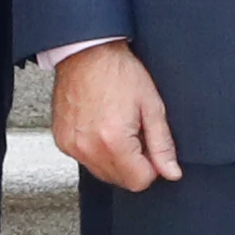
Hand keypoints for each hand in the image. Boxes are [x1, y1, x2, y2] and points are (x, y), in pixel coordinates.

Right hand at [54, 44, 181, 191]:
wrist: (87, 52)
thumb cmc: (118, 72)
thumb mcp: (152, 106)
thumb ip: (163, 144)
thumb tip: (172, 172)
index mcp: (113, 142)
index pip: (139, 182)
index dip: (151, 167)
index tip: (150, 146)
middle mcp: (88, 148)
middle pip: (120, 180)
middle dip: (133, 163)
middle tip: (134, 132)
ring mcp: (72, 146)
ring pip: (102, 173)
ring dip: (115, 158)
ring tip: (117, 127)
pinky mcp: (62, 141)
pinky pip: (85, 160)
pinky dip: (97, 151)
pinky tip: (102, 127)